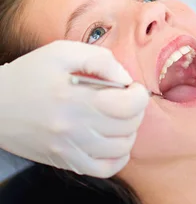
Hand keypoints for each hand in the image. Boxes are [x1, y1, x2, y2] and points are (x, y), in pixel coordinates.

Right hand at [0, 41, 149, 176]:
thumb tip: (124, 79)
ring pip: (120, 149)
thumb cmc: (30, 73)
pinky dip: (118, 156)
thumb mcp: (62, 52)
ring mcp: (69, 149)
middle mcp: (73, 128)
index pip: (127, 106)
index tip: (132, 87)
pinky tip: (113, 140)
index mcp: (74, 98)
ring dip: (129, 131)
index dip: (138, 95)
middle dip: (136, 110)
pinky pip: (104, 170)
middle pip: (127, 127)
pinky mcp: (65, 161)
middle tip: (127, 98)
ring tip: (119, 116)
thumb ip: (99, 60)